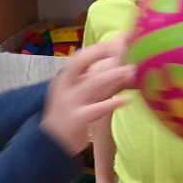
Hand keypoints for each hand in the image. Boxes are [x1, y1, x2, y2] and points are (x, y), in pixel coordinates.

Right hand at [40, 40, 133, 155]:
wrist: (51, 143)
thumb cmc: (71, 115)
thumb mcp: (81, 95)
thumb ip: (99, 81)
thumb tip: (122, 66)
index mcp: (65, 79)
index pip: (80, 58)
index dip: (99, 48)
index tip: (118, 40)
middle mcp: (65, 87)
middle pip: (80, 64)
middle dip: (100, 53)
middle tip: (123, 46)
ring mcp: (70, 103)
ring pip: (91, 84)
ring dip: (112, 75)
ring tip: (131, 70)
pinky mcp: (78, 119)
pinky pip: (96, 109)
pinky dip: (111, 103)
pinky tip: (125, 100)